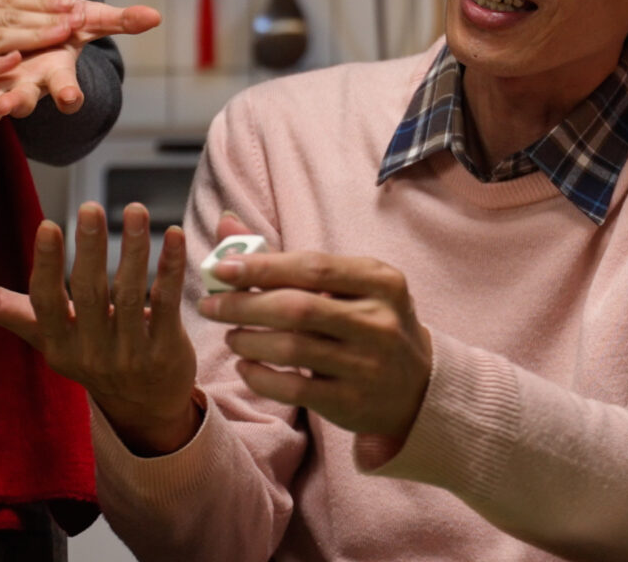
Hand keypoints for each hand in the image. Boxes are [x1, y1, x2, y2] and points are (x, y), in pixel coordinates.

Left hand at [0, 0, 161, 127]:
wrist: (30, 50)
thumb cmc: (59, 36)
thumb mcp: (88, 23)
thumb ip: (119, 21)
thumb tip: (156, 15)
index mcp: (55, 73)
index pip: (68, 87)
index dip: (71, 95)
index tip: (72, 99)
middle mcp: (29, 88)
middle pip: (26, 101)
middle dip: (17, 104)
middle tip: (11, 106)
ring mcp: (0, 94)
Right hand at [0, 201, 202, 455]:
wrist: (143, 405)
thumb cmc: (86, 353)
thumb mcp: (41, 334)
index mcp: (56, 342)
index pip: (46, 302)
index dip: (46, 265)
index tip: (48, 225)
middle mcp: (90, 351)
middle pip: (90, 294)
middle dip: (90, 249)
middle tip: (90, 207)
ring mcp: (130, 354)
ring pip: (132, 296)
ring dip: (133, 250)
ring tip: (133, 209)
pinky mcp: (165, 351)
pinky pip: (167, 304)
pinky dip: (169, 269)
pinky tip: (173, 236)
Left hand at [200, 231, 433, 446]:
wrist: (417, 386)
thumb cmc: (369, 322)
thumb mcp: (348, 285)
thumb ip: (288, 259)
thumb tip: (227, 226)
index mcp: (381, 281)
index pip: (313, 267)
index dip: (262, 266)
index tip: (221, 268)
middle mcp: (379, 321)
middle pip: (297, 308)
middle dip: (244, 305)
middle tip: (210, 305)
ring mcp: (367, 364)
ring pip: (292, 350)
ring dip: (249, 340)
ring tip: (231, 335)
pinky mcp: (352, 401)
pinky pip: (294, 390)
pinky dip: (260, 377)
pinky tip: (246, 366)